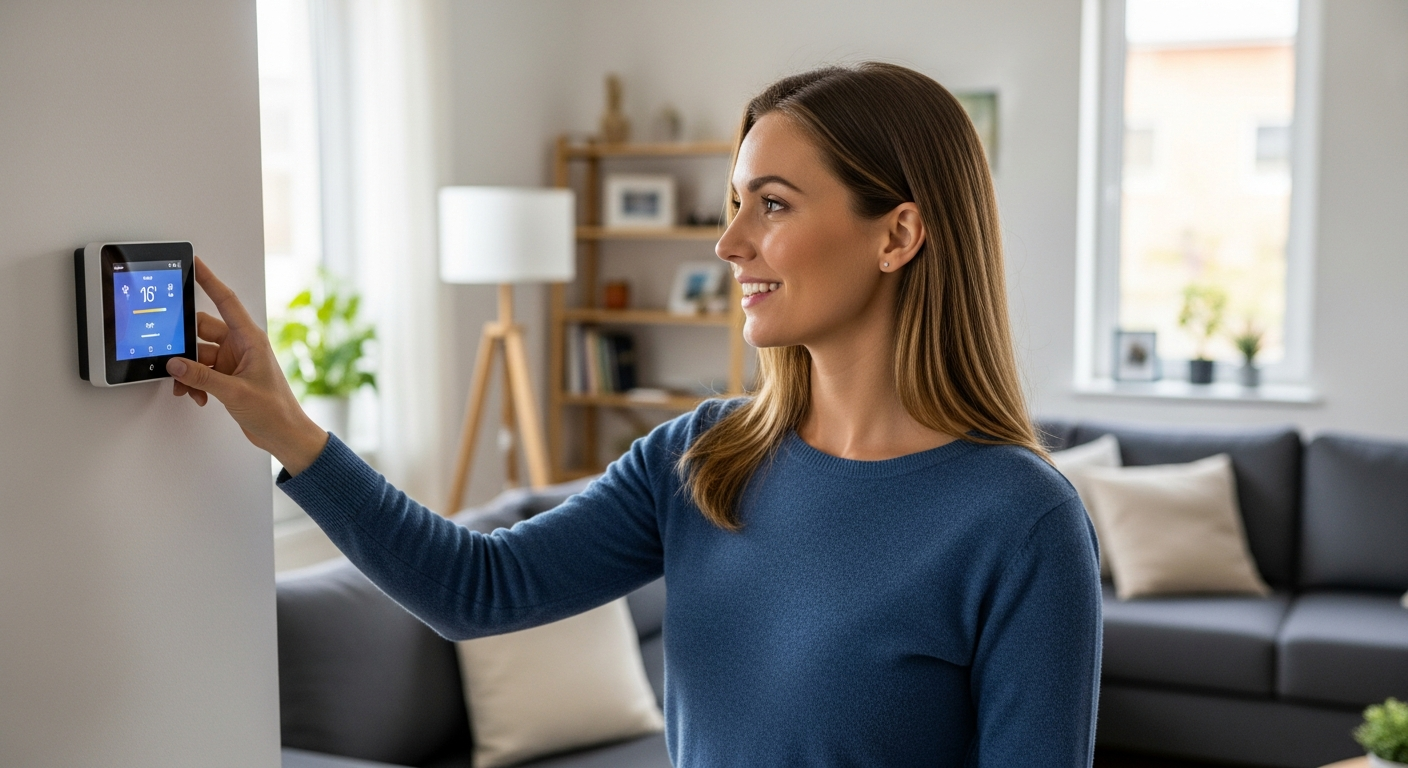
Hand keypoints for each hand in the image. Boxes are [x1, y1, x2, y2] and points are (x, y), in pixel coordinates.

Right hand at [167, 257, 328, 475]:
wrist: (285, 435)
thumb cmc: (275, 410)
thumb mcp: (234, 392)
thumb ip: (201, 378)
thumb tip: (174, 364)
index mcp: (251, 338)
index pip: (226, 301)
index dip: (209, 281)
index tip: (195, 263)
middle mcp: (242, 346)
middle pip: (201, 331)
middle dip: (184, 345)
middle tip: (170, 356)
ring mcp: (234, 361)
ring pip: (197, 355)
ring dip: (187, 371)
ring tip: (187, 388)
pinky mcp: (228, 376)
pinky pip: (201, 371)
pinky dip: (194, 382)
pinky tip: (198, 396)